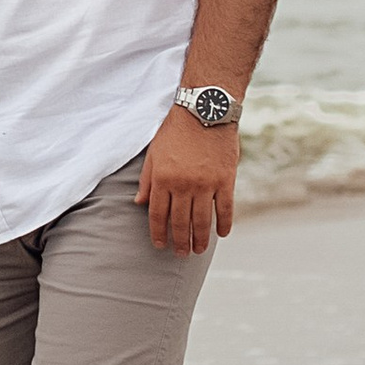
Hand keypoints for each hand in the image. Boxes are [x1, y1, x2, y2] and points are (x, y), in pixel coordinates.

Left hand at [136, 108, 237, 252]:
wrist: (205, 110)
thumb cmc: (175, 131)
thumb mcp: (154, 153)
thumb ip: (147, 180)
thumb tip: (139, 204)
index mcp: (163, 179)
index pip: (158, 214)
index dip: (158, 233)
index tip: (160, 245)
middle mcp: (183, 185)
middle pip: (180, 221)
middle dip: (180, 241)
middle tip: (181, 254)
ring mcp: (206, 184)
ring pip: (202, 220)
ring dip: (200, 238)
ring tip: (198, 250)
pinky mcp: (225, 180)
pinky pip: (225, 208)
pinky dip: (224, 223)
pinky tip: (221, 234)